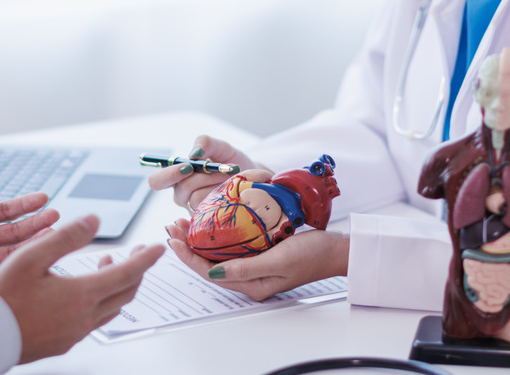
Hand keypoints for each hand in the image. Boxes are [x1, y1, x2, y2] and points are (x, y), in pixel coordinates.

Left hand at [0, 159, 59, 294]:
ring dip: (30, 246)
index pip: (5, 211)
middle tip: (56, 218)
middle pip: (14, 231)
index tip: (44, 198)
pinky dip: (12, 272)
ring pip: (9, 253)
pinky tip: (29, 264)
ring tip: (51, 237)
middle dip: (36, 224)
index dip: (25, 205)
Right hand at [0, 214, 164, 363]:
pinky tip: (85, 291)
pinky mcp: (66, 342)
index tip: (159, 248)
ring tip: (107, 265)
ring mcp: (76, 332)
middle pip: (126, 292)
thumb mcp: (31, 257)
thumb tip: (95, 219)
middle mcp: (85, 317)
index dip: (146, 259)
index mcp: (82, 294)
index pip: (128, 273)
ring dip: (118, 285)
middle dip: (137, 270)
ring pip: (112, 307)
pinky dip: (102, 301)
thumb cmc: (3, 298)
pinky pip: (96, 321)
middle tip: (138, 253)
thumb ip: (66, 237)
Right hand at [147, 135, 259, 211]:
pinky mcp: (207, 220)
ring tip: (232, 177)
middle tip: (224, 168)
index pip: (156, 181)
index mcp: (176, 176)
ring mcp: (193, 209)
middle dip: (205, 177)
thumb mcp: (219, 146)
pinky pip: (211, 210)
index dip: (168, 175)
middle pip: (182, 190)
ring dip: (218, 185)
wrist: (250, 177)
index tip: (188, 167)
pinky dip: (225, 197)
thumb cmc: (230, 160)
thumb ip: (204, 143)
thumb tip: (194, 155)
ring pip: (198, 199)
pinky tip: (233, 191)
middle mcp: (181, 195)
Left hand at [166, 218, 348, 300]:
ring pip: (218, 254)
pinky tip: (210, 223)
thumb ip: (245, 268)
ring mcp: (254, 266)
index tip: (174, 238)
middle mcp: (249, 278)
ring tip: (183, 223)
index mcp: (251, 286)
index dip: (188, 256)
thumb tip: (212, 272)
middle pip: (209, 263)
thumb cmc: (312, 255)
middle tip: (173, 226)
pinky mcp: (260, 253)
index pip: (209, 272)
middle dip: (188, 245)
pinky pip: (231, 246)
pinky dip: (217, 234)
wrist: (336, 250)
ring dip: (199, 239)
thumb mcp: (278, 261)